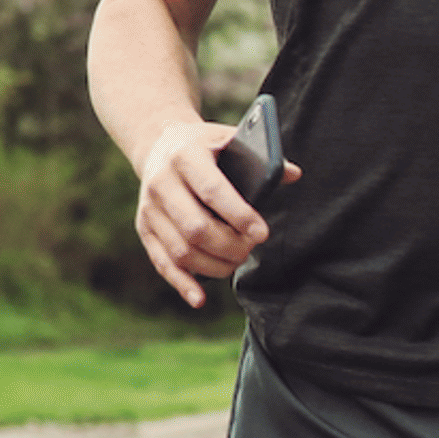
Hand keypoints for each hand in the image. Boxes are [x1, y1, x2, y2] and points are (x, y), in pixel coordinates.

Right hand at [133, 118, 293, 308]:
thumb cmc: (205, 146)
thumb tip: (293, 174)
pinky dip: (183, 283)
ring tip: (237, 260)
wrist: (160, 144)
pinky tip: (200, 298)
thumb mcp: (228, 139)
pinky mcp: (145, 228)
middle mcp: (161, 182)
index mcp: (184, 155)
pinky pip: (162, 263)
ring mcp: (149, 208)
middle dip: (230, 245)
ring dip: (214, 265)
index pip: (212, 191)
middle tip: (251, 247)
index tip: (262, 234)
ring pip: (181, 251)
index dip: (239, 216)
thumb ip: (260, 157)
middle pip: (196, 228)